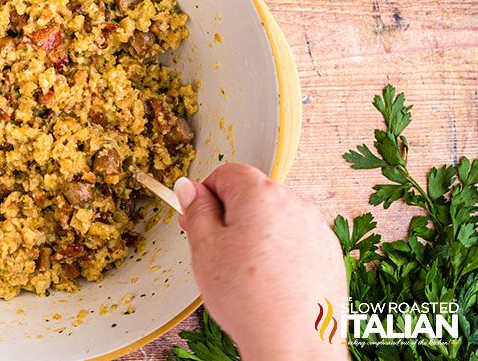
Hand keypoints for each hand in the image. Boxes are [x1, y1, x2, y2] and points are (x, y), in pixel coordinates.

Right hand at [174, 163, 347, 359]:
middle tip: (216, 251)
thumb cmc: (248, 299)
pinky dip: (281, 253)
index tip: (198, 218)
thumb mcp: (204, 249)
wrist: (294, 345)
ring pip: (275, 219)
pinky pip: (297, 240)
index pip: (228, 173)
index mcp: (261, 195)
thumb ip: (197, 210)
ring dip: (257, 235)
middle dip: (231, 216)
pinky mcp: (329, 253)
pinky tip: (270, 282)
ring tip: (245, 274)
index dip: (207, 194)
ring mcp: (317, 228)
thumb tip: (188, 187)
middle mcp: (295, 204)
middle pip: (253, 195)